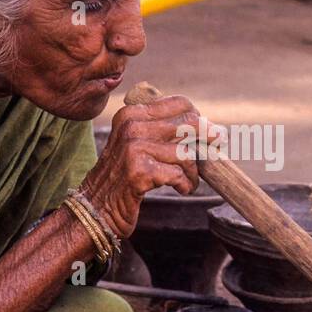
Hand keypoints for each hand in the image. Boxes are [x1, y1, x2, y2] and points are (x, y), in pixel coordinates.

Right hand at [79, 95, 205, 236]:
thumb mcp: (135, 143)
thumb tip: (208, 126)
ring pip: (186, 153)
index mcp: (132, 113)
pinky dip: (185, 184)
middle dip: (207, 138)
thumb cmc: (122, 177)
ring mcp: (134, 148)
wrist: (95, 208)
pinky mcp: (139, 171)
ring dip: (193, 172)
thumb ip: (161, 130)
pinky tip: (181, 189)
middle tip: (216, 148)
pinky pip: (179, 174)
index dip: (199, 117)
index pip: (180, 103)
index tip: (210, 132)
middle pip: (189, 123)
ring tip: (189, 181)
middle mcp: (131, 126)